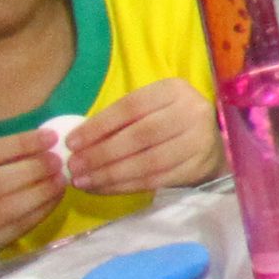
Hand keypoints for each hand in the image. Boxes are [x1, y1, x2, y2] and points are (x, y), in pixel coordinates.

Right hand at [0, 133, 67, 278]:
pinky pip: (11, 231)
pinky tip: (52, 202)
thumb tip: (34, 145)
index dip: (19, 144)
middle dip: (33, 168)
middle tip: (59, 160)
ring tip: (61, 180)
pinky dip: (36, 215)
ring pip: (5, 208)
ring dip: (40, 192)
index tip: (49, 137)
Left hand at [60, 79, 217, 197]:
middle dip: (101, 154)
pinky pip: (156, 180)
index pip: (131, 106)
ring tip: (83, 181)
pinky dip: (125, 186)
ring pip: (148, 161)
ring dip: (110, 174)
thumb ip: (117, 121)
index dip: (99, 126)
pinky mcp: (198, 166)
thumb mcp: (147, 109)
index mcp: (174, 90)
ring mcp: (199, 140)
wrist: (207, 142)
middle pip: (141, 135)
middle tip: (74, 167)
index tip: (71, 143)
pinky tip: (103, 189)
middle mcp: (192, 111)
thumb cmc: (165, 122)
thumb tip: (75, 143)